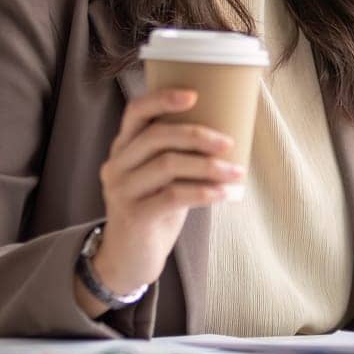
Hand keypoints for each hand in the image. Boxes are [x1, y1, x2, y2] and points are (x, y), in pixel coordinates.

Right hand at [72, 86, 244, 317]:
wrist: (130, 258)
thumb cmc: (155, 208)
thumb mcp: (162, 176)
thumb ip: (179, 154)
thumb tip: (228, 133)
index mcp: (123, 147)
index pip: (136, 111)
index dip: (163, 99)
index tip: (195, 95)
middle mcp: (117, 164)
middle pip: (157, 136)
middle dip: (198, 135)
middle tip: (228, 142)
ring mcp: (122, 190)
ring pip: (168, 165)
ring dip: (209, 166)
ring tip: (236, 172)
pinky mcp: (134, 216)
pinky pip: (173, 196)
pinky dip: (204, 192)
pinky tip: (224, 194)